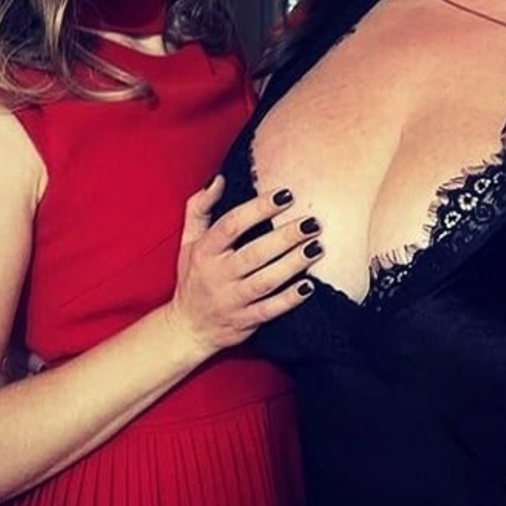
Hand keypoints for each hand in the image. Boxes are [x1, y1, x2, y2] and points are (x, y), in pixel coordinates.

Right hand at [165, 176, 322, 354]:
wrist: (187, 327)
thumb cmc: (193, 276)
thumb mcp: (188, 241)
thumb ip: (200, 208)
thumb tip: (219, 179)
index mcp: (204, 251)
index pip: (232, 225)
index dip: (259, 208)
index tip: (286, 195)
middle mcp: (217, 275)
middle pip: (254, 253)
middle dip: (285, 237)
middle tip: (312, 223)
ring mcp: (231, 300)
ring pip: (265, 281)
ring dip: (293, 264)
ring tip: (317, 248)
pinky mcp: (245, 321)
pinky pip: (270, 310)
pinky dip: (289, 299)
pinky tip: (309, 286)